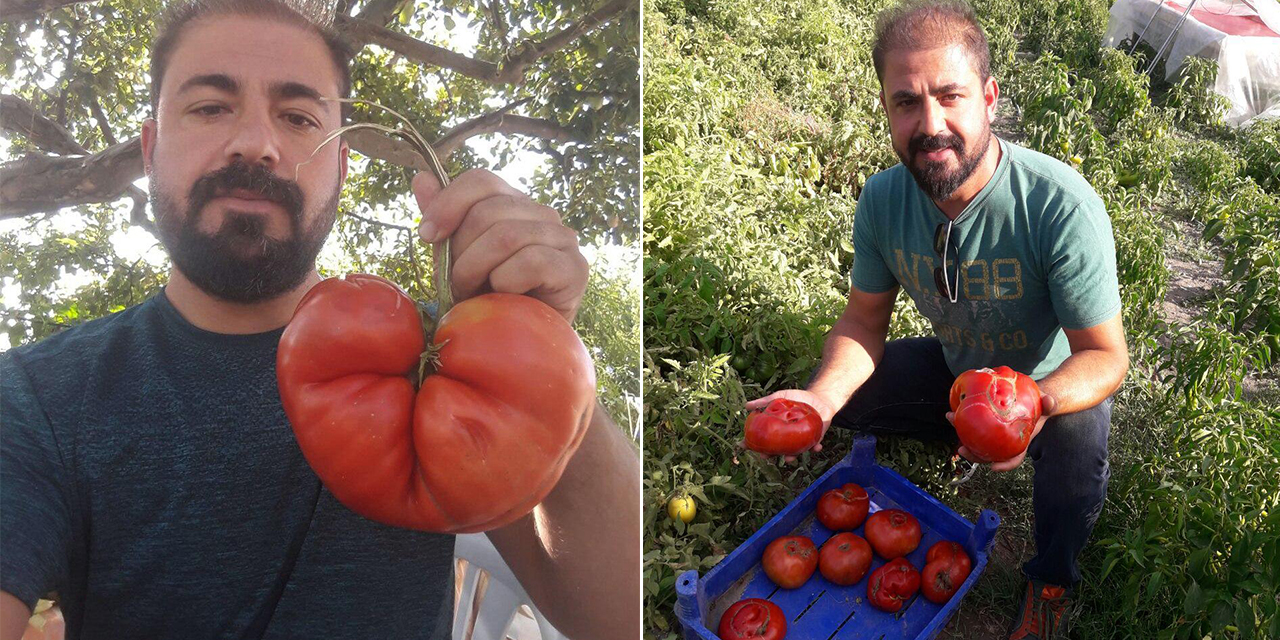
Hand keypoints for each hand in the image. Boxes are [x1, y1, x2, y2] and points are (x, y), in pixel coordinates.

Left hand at [414, 169, 589, 322]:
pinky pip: (532, 261)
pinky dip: (507, 283)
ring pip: (506, 235)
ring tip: (475, 293)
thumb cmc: (488, 300)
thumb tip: (420, 178)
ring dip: (477, 270)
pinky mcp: (575, 269)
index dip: (449, 203)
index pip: (482, 181)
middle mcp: (544, 214)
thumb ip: (444, 221)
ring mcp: (564, 240)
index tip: (425, 234)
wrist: (521, 347)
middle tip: (457, 283)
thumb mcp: (457, 258)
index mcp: (517, 204)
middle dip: (461, 252)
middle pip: (489, 211)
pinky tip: (508, 299)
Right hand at [742, 389, 838, 462]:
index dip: (753, 443)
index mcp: (778, 429)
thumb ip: (765, 402)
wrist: (817, 396)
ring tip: (788, 458)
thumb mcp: (779, 397)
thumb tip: (746, 406)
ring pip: (795, 452)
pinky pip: (815, 445)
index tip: (743, 445)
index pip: (764, 438)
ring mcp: (801, 439)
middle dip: (770, 455)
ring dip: (792, 456)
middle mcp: (788, 438)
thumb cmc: (796, 398)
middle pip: (777, 450)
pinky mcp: (816, 438)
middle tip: (765, 456)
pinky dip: (815, 448)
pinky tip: (815, 448)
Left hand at [951, 394, 1057, 471]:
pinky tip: (953, 412)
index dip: (1005, 465)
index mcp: (1020, 442)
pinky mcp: (987, 423)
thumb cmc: (1040, 405)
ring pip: (977, 439)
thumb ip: (1049, 404)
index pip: (1014, 458)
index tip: (994, 467)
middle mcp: (1005, 441)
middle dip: (974, 454)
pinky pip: (974, 426)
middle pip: (989, 453)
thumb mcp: (1047, 405)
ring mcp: (995, 434)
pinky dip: (963, 421)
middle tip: (962, 449)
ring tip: (951, 419)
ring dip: (962, 433)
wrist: (1033, 398)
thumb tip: (1050, 402)